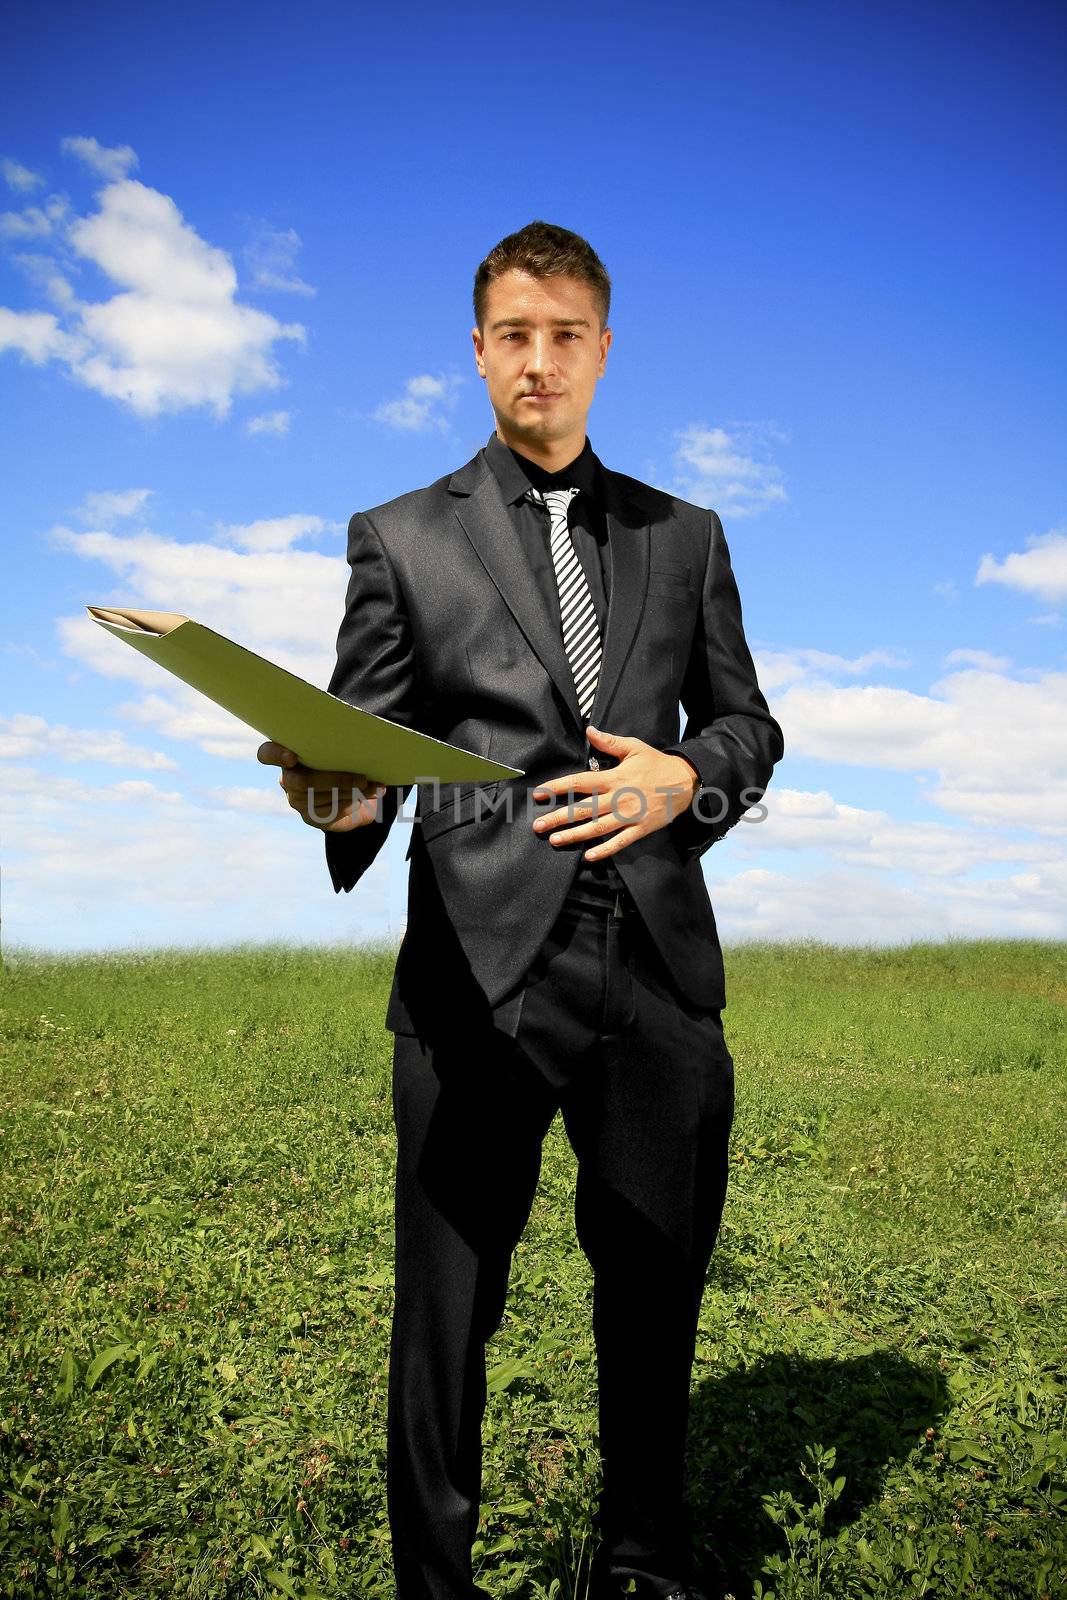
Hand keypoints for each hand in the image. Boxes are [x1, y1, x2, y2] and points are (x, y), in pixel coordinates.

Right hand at [257, 741, 384, 832]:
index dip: (276, 755)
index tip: (292, 757)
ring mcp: (297, 799)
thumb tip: (364, 745)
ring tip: (374, 787)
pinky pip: (328, 813)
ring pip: (317, 799)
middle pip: (301, 782)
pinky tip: (365, 799)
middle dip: (336, 780)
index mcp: (291, 753)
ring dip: (350, 793)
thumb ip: (346, 746)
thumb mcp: (348, 751)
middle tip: (362, 778)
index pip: (267, 754)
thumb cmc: (350, 762)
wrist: (358, 794)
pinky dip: (351, 805)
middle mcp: (289, 778)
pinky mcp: (311, 817)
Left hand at [530, 724, 699, 860]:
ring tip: (554, 840)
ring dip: (575, 835)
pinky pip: (620, 841)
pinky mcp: (641, 829)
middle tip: (538, 826)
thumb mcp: (634, 747)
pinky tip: (588, 856)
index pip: (580, 782)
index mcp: (614, 777)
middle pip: (583, 809)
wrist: (686, 781)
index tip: (539, 794)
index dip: (558, 788)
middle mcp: (619, 798)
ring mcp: (630, 815)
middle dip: (559, 817)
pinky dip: (605, 850)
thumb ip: (610, 742)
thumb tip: (590, 730)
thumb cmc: (657, 763)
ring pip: (597, 828)